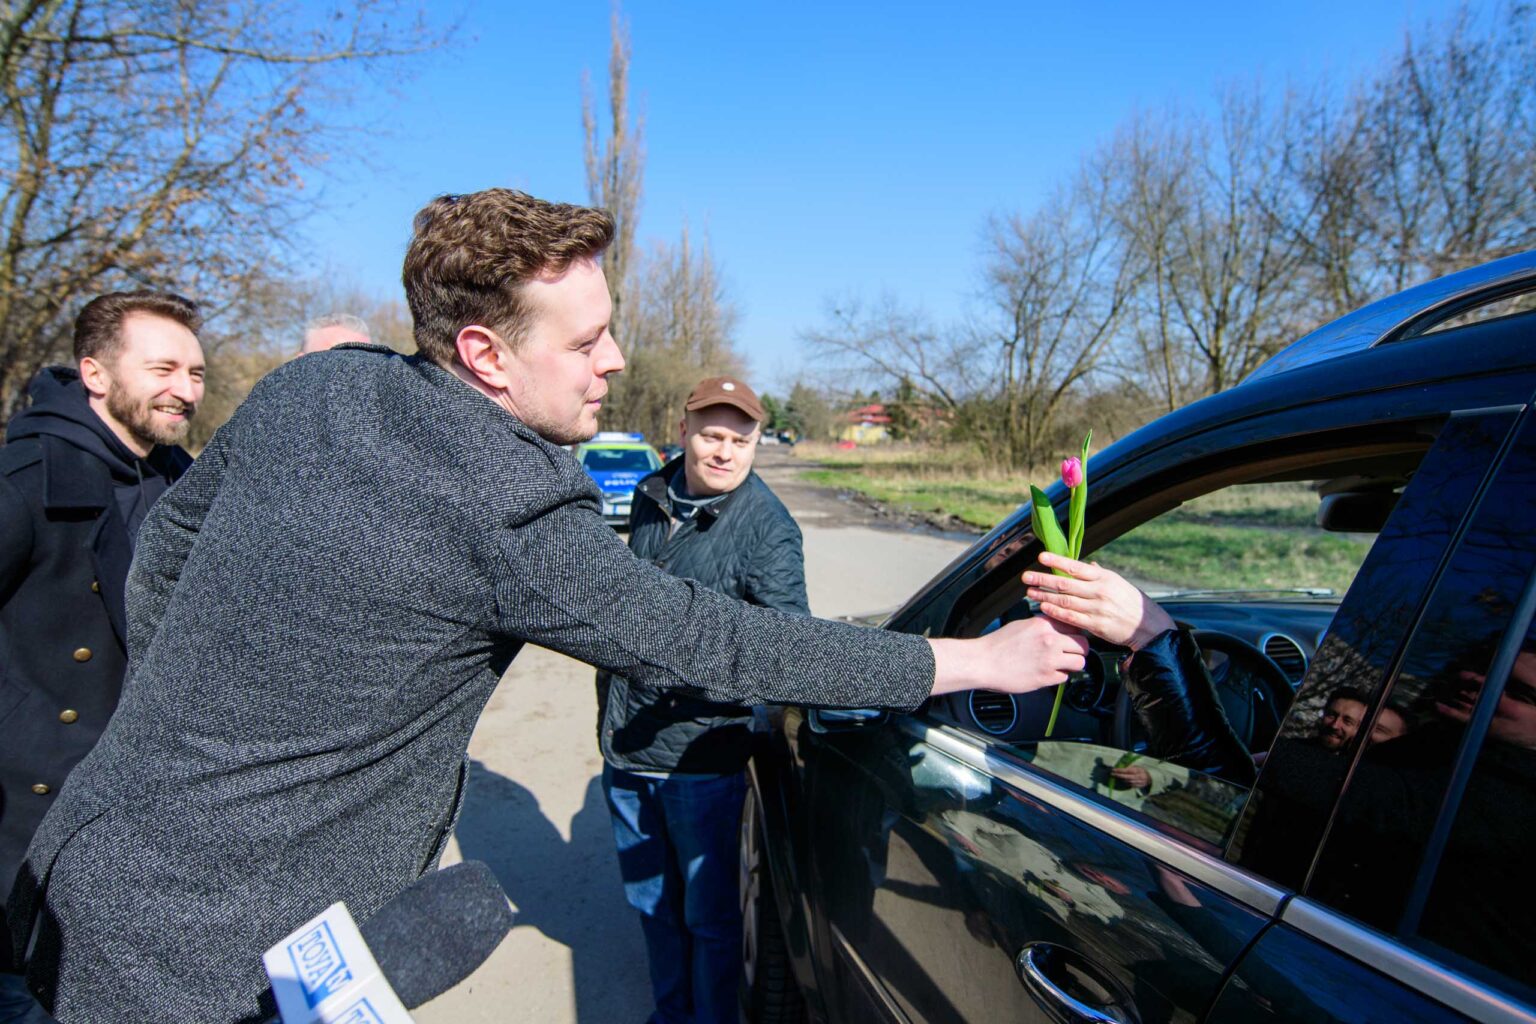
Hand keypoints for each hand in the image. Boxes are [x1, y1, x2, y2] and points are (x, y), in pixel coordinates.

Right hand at [929, 615, 1089, 696]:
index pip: (1074, 624)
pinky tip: (1047, 673)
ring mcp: (1050, 660)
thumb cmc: (997, 644)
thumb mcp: (1021, 625)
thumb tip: (1056, 628)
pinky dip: (1058, 676)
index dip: (1075, 631)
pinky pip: (1064, 677)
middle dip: (1079, 649)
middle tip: (1072, 653)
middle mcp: (1050, 640)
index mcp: (1044, 624)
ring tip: (1063, 665)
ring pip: (1080, 662)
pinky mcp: (1046, 677)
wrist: (982, 662)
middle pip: (1083, 644)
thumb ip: (1042, 626)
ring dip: (1073, 664)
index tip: (1072, 636)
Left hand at [1023, 553, 1175, 649]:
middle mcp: (1099, 591)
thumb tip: (1086, 564)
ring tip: (1030, 592)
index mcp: (1104, 578)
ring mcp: (1097, 608)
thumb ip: (1098, 574)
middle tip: (1026, 576)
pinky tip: (1044, 608)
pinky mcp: (1096, 625)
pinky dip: (1056, 612)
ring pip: (1065, 600)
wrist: (1148, 626)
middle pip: (1065, 583)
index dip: (1057, 561)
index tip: (1041, 557)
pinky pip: (1071, 617)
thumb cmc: (1130, 601)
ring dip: (1045, 596)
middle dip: (1043, 579)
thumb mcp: (1117, 582)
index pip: (1076, 567)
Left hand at [1110, 765, 1151, 789]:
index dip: (1119, 770)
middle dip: (1118, 775)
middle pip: (1126, 777)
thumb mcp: (1138, 767)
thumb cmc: (1142, 771)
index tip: (1113, 769)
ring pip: (1127, 781)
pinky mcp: (1138, 786)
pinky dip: (1125, 782)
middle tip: (1112, 773)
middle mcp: (1138, 777)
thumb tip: (1122, 766)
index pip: (1127, 770)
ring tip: (1115, 776)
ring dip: (1121, 779)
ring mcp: (1138, 782)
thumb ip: (1130, 767)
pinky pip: (1129, 785)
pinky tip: (1121, 780)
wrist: (1151, 779)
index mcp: (1138, 770)